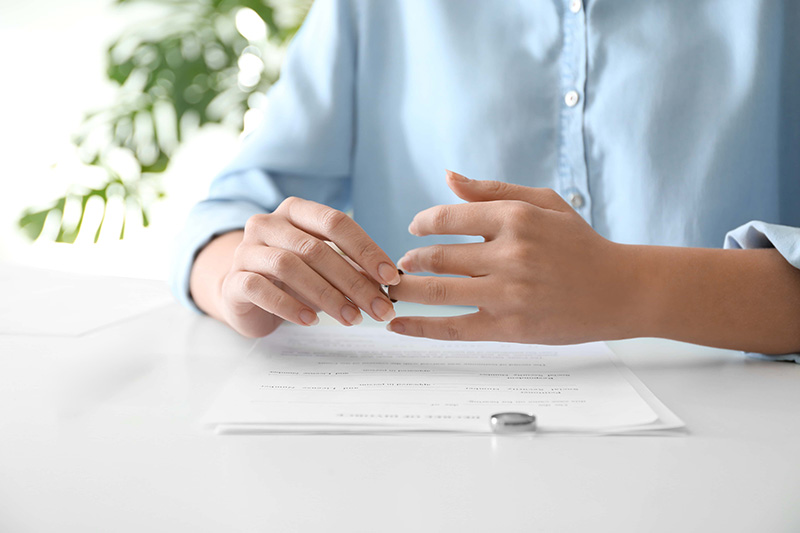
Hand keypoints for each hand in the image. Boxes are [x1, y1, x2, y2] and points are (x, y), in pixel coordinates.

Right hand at [219, 197, 400, 337]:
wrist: (243, 295)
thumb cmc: (292, 277)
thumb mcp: (324, 267)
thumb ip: (351, 269)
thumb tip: (387, 283)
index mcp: (296, 211)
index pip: (335, 222)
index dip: (366, 249)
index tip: (390, 278)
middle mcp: (268, 224)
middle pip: (316, 248)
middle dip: (353, 281)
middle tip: (379, 308)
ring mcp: (246, 250)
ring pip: (289, 267)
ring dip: (327, 295)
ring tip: (352, 319)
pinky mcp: (234, 280)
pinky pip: (260, 289)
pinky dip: (290, 306)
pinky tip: (312, 321)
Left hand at [387, 171, 636, 343]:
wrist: (621, 291)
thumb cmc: (580, 244)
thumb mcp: (544, 203)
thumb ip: (493, 190)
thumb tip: (448, 176)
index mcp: (516, 219)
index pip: (448, 218)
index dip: (422, 224)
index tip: (414, 230)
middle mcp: (509, 255)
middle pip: (438, 257)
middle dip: (411, 260)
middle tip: (400, 264)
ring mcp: (508, 294)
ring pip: (438, 291)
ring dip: (406, 290)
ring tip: (392, 288)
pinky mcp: (509, 328)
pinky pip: (453, 328)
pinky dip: (420, 328)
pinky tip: (396, 325)